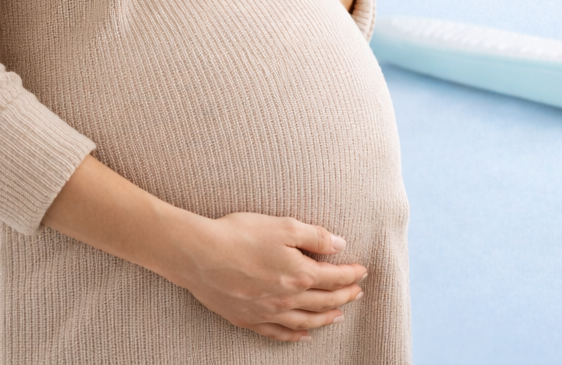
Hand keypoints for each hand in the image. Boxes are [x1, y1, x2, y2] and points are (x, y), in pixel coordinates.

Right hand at [42, 156, 365, 343]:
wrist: (199, 254)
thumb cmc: (241, 234)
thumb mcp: (284, 226)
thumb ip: (315, 237)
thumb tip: (340, 245)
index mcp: (299, 274)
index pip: (334, 277)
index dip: (351, 274)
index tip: (362, 271)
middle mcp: (286, 298)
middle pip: (323, 301)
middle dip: (343, 296)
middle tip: (356, 292)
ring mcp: (267, 312)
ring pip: (304, 322)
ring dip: (324, 318)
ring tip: (338, 315)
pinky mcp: (247, 319)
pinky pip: (277, 333)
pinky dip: (294, 335)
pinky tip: (303, 334)